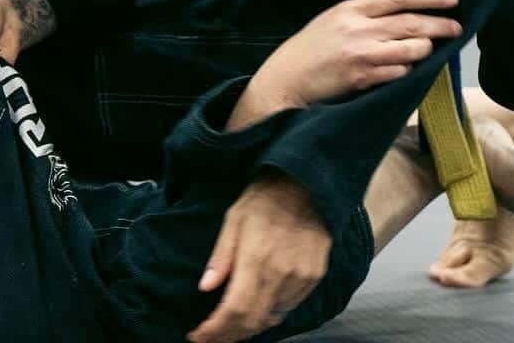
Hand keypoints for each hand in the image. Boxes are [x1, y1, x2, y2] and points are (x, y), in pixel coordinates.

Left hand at [189, 172, 331, 342]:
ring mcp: (301, 278)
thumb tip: (205, 287)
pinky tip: (258, 311)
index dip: (215, 330)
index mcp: (257, 259)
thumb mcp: (232, 220)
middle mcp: (282, 274)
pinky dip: (271, 314)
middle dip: (229, 335)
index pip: (234, 310)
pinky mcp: (314, 277)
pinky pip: (289, 307)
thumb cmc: (264, 199)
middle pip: (253, 321)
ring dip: (249, 327)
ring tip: (229, 328)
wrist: (306, 185)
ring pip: (273, 318)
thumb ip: (220, 257)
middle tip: (211, 337)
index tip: (199, 336)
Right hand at [236, 0, 460, 126]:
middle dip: (440, 24)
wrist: (285, 80)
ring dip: (427, 50)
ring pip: (412, 49)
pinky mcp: (362, 78)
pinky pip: (400, 72)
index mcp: (349, 9)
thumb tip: (403, 13)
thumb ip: (362, 15)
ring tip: (430, 50)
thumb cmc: (309, 50)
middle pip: (411, 23)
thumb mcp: (331, 21)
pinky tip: (405, 70)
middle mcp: (357, 28)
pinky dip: (408, 71)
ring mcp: (360, 54)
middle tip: (457, 27)